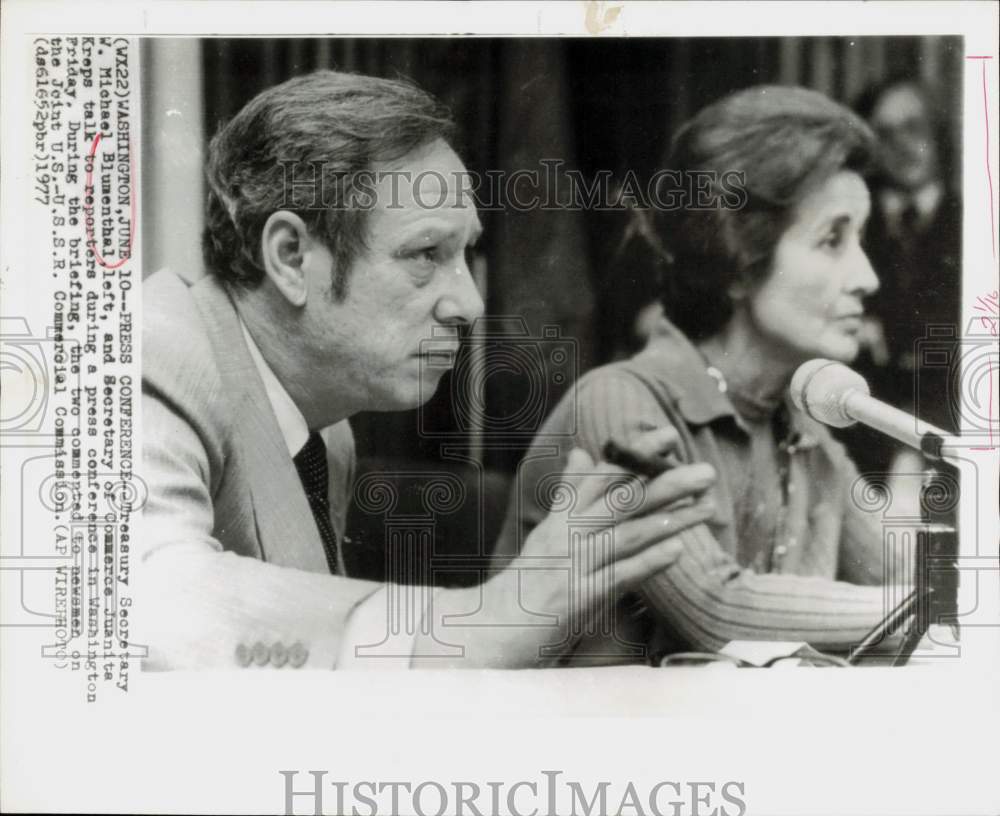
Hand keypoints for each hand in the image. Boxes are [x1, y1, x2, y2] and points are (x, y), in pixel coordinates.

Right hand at [479, 432, 715, 666]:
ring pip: (625, 535)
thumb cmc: (524, 585)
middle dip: (666, 483)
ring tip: (707, 507)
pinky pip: (615, 577)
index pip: (603, 477)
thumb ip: (568, 495)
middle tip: (706, 471)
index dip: (637, 455)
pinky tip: (675, 551)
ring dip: (670, 520)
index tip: (671, 435)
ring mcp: (570, 566)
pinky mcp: (574, 600)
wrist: (488, 632)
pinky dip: (646, 563)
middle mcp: (565, 536)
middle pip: (620, 501)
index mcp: (561, 518)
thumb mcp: (546, 534)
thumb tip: (581, 453)